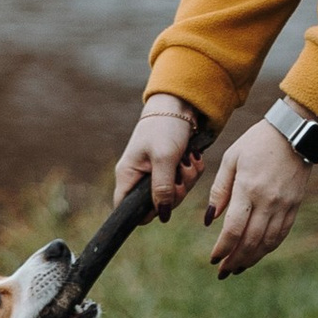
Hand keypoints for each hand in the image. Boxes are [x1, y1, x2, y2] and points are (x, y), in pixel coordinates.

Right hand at [113, 94, 208, 217]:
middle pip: (157, 204)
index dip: (144, 214)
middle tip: (181, 174)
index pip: (125, 209)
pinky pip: (184, 181)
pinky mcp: (171, 167)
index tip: (163, 205)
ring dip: (187, 179)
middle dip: (175, 192)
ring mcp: (155, 172)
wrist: (180, 103)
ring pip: (174, 193)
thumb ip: (162, 188)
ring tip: (188, 159)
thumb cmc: (165, 126)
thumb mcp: (164, 158)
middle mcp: (139, 177)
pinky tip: (192, 156)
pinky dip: (192, 171)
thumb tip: (161, 214)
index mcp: (128, 174)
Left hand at [203, 116, 310, 276]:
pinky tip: (257, 253)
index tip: (213, 259)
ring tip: (238, 267)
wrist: (294, 132)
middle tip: (223, 272)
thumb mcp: (231, 158)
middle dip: (235, 260)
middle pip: (250, 241)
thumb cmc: (256, 142)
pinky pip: (281, 234)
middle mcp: (267, 200)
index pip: (233, 228)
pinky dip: (268, 247)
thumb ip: (220, 189)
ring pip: (267, 242)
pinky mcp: (294, 205)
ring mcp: (284, 205)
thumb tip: (209, 219)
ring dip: (251, 258)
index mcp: (248, 188)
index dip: (222, 248)